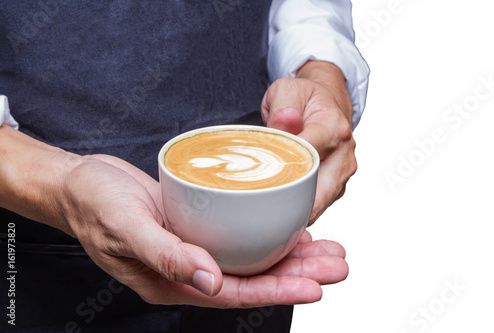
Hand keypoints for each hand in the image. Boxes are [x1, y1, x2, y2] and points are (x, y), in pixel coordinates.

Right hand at [58, 154, 347, 306]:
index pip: (236, 294)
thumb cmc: (95, 206)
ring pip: (252, 257)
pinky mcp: (197, 225)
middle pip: (254, 277)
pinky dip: (266, 234)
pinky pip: (238, 235)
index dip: (278, 291)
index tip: (315, 286)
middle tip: (338, 263)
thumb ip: (166, 256)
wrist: (80, 185)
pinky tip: (290, 228)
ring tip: (327, 249)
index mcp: (174, 281)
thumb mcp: (127, 227)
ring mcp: (195, 247)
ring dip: (291, 255)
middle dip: (299, 273)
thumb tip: (210, 282)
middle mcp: (191, 269)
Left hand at [261, 61, 357, 224]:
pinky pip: (319, 205)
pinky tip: (282, 206)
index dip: (283, 168)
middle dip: (290, 202)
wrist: (327, 104)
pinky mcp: (338, 186)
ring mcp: (343, 172)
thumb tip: (284, 125)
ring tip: (269, 208)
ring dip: (295, 209)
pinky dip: (300, 208)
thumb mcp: (288, 90)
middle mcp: (344, 153)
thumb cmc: (305, 99)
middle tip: (262, 207)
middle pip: (318, 191)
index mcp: (333, 127)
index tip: (261, 175)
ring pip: (319, 203)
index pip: (308, 156)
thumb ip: (283, 106)